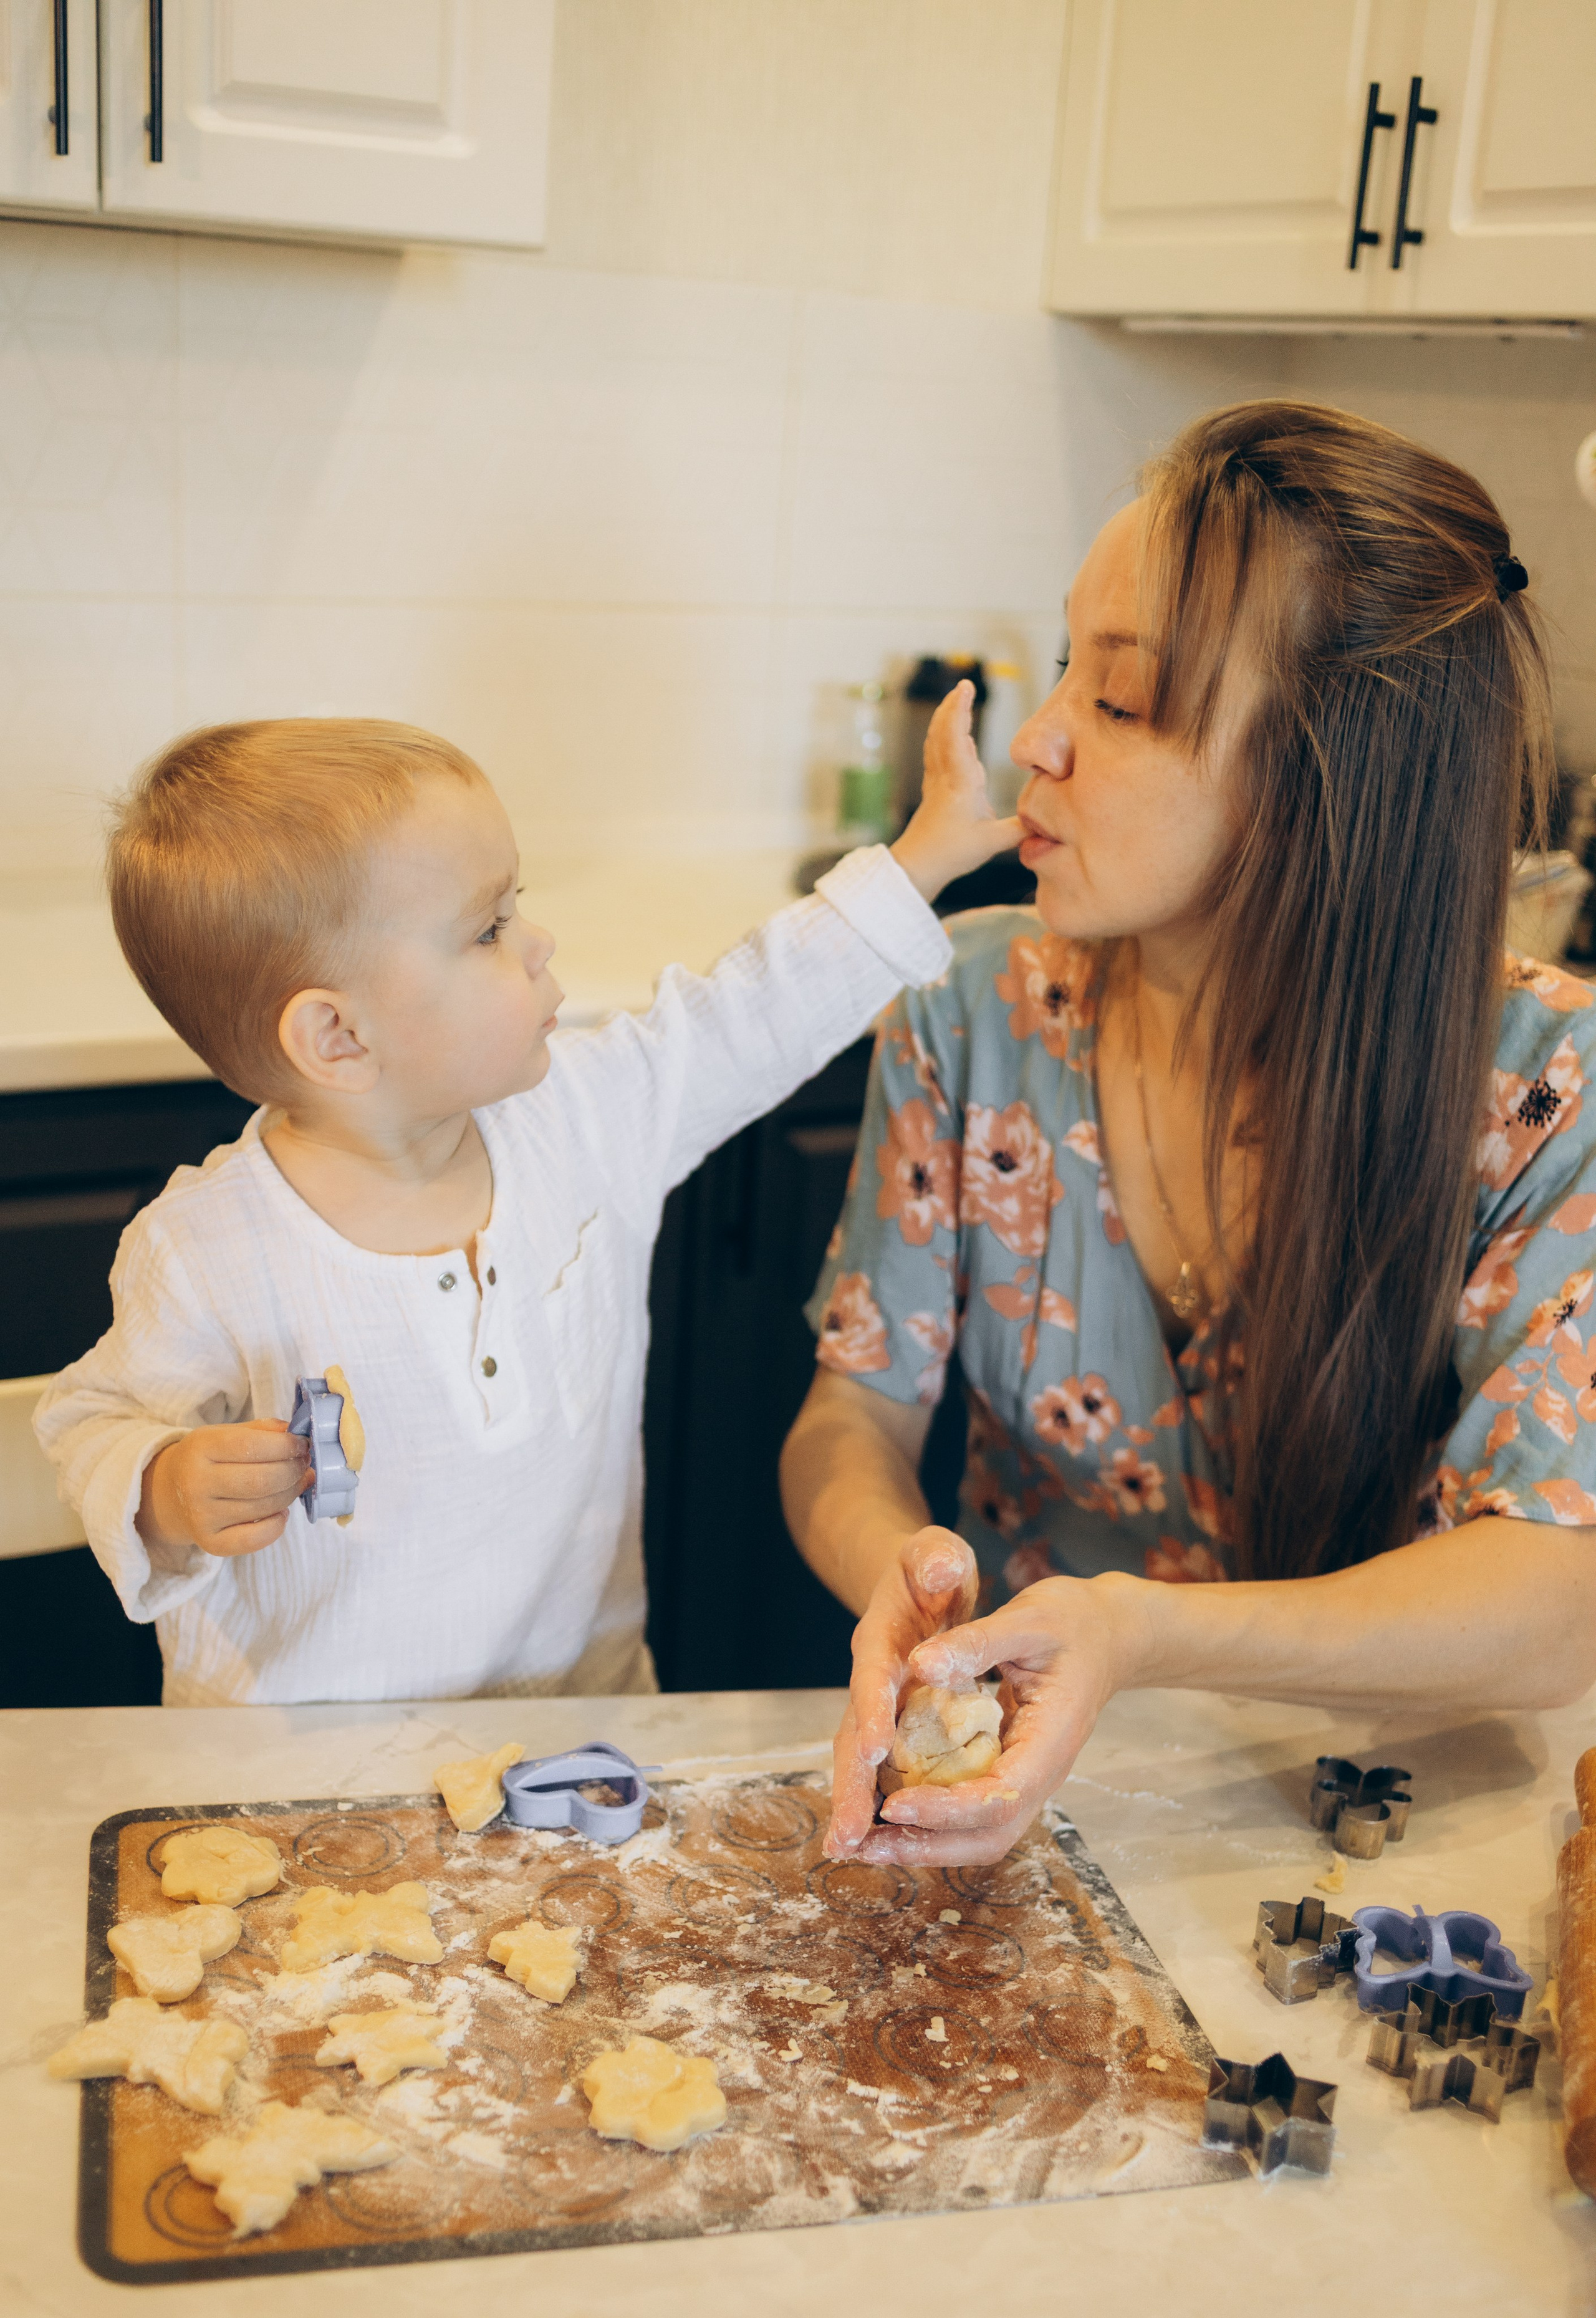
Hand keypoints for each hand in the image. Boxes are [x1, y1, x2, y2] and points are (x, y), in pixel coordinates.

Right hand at [137, 1420, 309, 1560]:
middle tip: (305, 1465)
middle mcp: (196, 1483)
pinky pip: (254, 1539)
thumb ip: (263, 1430)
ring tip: (297, 1483)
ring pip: (264, 1507)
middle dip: (294, 1471)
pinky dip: (277, 1526)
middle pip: (262, 1480)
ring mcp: (201, 1516)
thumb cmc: (209, 1459)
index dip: (286, 1446)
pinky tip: (281, 1512)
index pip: (251, 1446)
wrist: (170, 1494)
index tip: (302, 1444)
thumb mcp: (227, 1434)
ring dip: (291, 1494)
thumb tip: (298, 1435)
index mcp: (201, 1448)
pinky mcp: (209, 1543)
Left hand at [835, 1571, 1149, 1867]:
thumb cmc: (1073, 1622)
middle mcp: (1043, 1773)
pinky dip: (935, 1821)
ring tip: (869, 1842)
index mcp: (1051, 1741)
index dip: (946, 1810)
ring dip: (927, 1844)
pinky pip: (976, 1811)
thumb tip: (920, 1664)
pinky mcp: (1013, 1770)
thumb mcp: (1027, 1619)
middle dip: (928, 1846)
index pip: (1000, 1798)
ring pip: (983, 1834)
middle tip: (867, 1843)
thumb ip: (976, 1642)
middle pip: (990, 1836)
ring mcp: (1029, 1777)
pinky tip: (893, 1809)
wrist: (1109, 1633)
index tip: (893, 1804)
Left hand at [889, 680, 1021, 902]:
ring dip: (945, 720)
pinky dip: (945, 740)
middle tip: (962, 687)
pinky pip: (937, 756)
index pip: (958, 736)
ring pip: (936, 742)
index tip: (966, 686)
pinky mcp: (933, 792)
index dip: (960, 709)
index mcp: (961, 782)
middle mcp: (945, 776)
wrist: (917, 867)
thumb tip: (1050, 819)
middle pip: (943, 731)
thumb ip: (1023, 828)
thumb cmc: (951, 854)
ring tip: (955, 704)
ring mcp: (936, 783)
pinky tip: (954, 740)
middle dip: (952, 706)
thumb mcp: (993, 842)